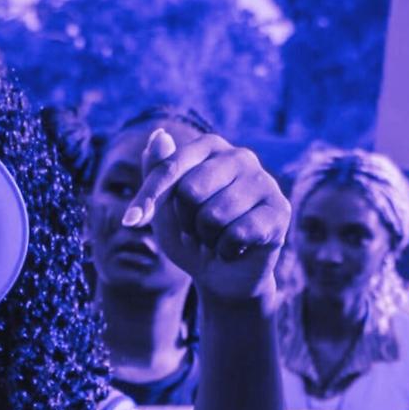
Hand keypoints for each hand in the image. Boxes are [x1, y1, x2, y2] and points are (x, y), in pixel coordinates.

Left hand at [122, 129, 288, 303]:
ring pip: (213, 217)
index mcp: (209, 147)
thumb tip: (158, 134)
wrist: (224, 274)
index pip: (169, 166)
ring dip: (206, 239)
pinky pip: (237, 234)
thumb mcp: (164, 207)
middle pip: (190, 191)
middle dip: (185, 221)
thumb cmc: (191, 234)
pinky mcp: (279, 210)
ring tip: (216, 238)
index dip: (148, 198)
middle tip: (196, 229)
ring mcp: (264, 181)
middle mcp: (240, 156)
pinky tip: (236, 248)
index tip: (129, 222)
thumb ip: (157, 172)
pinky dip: (226, 250)